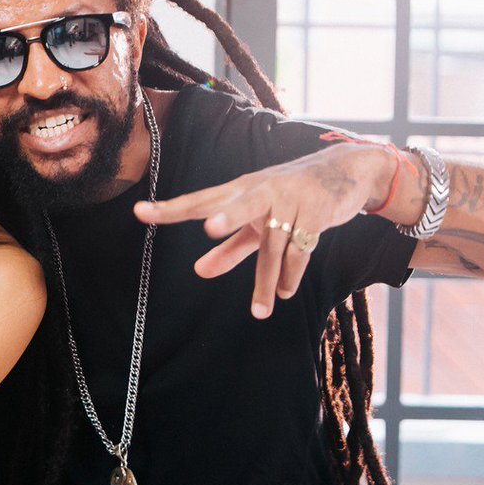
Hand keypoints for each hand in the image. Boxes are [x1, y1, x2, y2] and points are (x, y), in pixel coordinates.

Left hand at [134, 143, 391, 318]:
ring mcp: (290, 200)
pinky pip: (301, 250)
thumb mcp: (255, 222)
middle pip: (240, 204)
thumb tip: (199, 272)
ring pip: (274, 246)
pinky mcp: (316, 212)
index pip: (200, 201)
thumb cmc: (287, 197)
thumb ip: (228, 247)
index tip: (140, 212)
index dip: (170, 209)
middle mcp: (261, 191)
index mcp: (239, 191)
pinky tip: (284, 293)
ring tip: (261, 311)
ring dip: (267, 282)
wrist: (343, 173)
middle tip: (210, 228)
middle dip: (228, 216)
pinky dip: (291, 275)